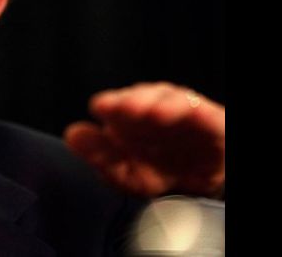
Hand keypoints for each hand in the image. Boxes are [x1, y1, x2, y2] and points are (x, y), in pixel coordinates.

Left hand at [64, 82, 224, 197]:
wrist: (199, 184)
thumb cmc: (156, 170)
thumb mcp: (125, 173)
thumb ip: (99, 155)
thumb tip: (72, 134)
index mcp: (126, 118)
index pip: (113, 106)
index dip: (109, 105)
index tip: (102, 107)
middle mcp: (152, 108)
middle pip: (141, 98)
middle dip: (134, 101)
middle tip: (127, 109)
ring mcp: (181, 112)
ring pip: (171, 99)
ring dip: (164, 104)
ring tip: (156, 114)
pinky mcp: (209, 121)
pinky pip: (205, 114)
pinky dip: (200, 112)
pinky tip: (195, 114)